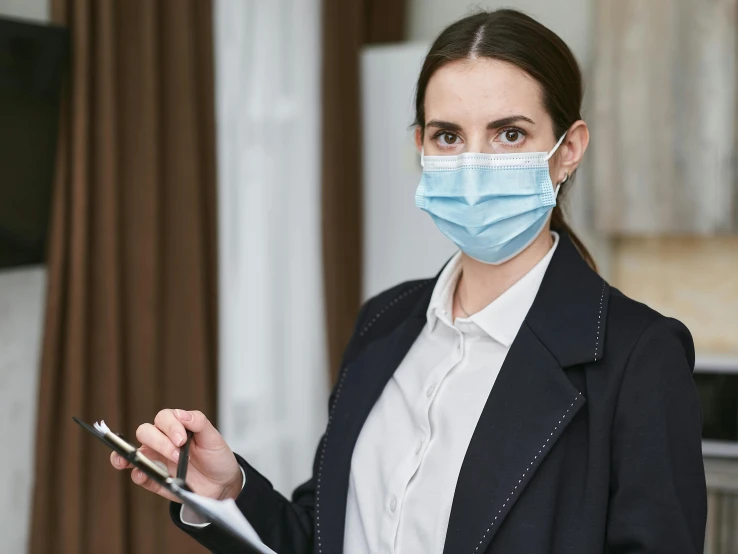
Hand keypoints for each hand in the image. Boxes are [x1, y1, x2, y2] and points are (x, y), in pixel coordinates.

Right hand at [109, 409, 241, 502]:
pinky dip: (138, 476)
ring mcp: (158, 461)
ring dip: (128, 455)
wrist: (223, 483)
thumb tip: (181, 414)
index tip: (182, 440)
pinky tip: (142, 475)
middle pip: (145, 432)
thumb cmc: (216, 456)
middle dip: (158, 442)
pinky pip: (141, 477)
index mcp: (177, 428)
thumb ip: (199, 422)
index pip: (163, 418)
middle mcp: (164, 442)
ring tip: (126, 460)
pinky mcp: (158, 480)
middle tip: (177, 455)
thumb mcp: (213, 438)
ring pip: (134, 453)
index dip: (169, 426)